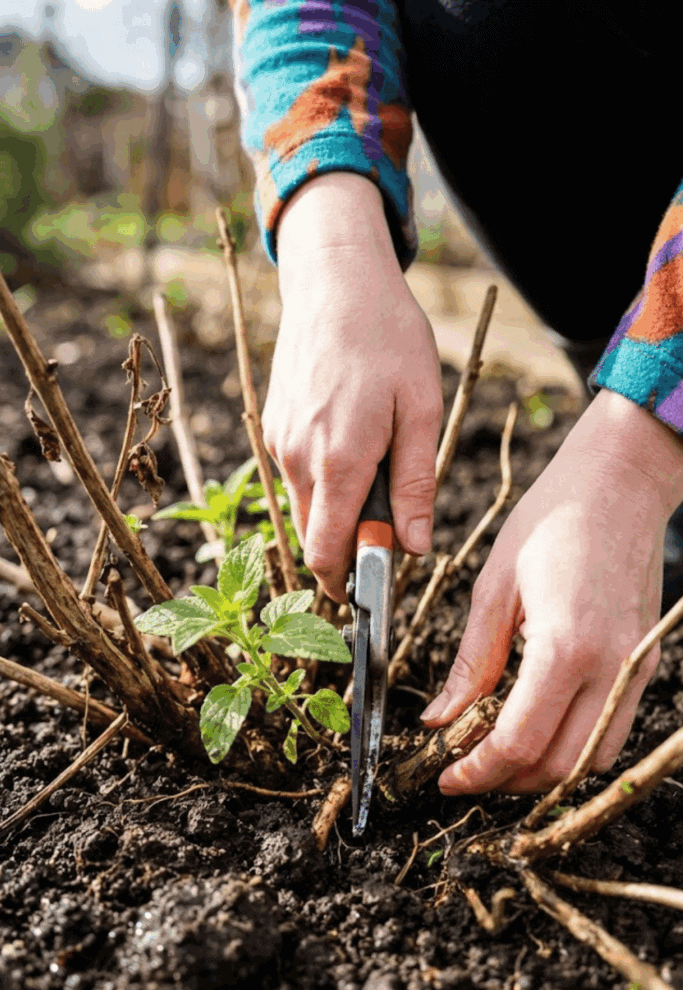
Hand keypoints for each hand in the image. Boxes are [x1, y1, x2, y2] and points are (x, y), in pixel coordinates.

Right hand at [263, 173, 442, 602]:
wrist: (335, 281)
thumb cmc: (389, 339)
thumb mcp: (421, 410)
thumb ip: (415, 485)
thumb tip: (414, 548)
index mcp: (339, 460)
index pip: (327, 553)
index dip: (345, 584)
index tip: (369, 593)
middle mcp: (299, 458)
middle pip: (314, 536)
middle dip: (346, 546)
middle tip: (389, 523)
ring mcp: (279, 441)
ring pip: (305, 505)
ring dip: (336, 508)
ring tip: (376, 464)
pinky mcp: (273, 425)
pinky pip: (297, 473)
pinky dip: (322, 477)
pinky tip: (352, 437)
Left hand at [421, 388, 682, 792]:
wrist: (619, 482)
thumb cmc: (551, 520)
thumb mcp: (495, 588)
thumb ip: (473, 663)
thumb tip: (440, 720)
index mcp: (567, 647)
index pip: (520, 743)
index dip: (478, 773)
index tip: (445, 778)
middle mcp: (612, 668)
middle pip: (561, 766)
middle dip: (507, 782)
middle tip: (465, 771)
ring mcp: (636, 667)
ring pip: (594, 759)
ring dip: (544, 771)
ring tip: (498, 755)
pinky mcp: (645, 661)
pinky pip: (613, 728)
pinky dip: (574, 745)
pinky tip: (537, 724)